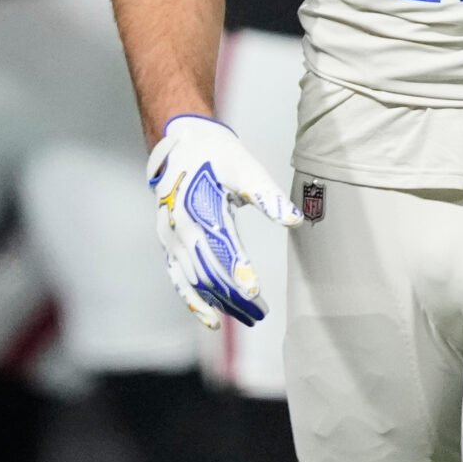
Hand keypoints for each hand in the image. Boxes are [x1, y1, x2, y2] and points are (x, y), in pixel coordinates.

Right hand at [146, 114, 299, 328]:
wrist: (180, 142)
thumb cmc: (217, 154)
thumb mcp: (244, 168)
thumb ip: (268, 196)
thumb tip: (294, 220)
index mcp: (201, 207)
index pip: (222, 247)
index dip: (239, 271)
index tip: (255, 293)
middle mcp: (181, 227)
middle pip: (209, 270)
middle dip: (234, 296)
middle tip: (261, 313)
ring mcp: (171, 238)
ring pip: (194, 280)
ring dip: (219, 302)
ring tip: (246, 318)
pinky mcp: (168, 243)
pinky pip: (178, 278)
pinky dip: (193, 300)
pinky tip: (212, 319)